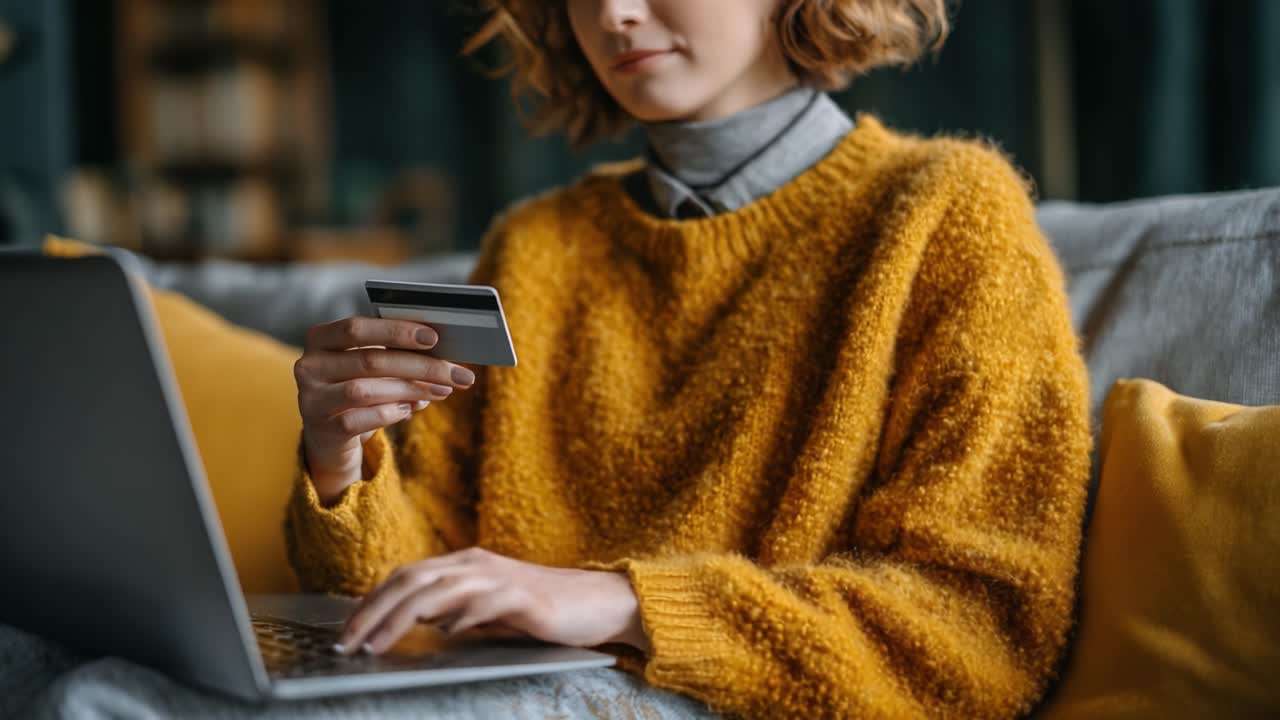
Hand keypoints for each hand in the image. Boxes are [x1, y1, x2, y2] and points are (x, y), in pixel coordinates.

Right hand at [294, 316, 477, 504]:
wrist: (331, 436)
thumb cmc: (359, 388)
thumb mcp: (371, 367)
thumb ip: (395, 354)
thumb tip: (442, 355)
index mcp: (321, 338)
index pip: (356, 328)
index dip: (396, 331)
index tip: (433, 337)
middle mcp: (309, 365)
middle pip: (370, 360)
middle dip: (420, 366)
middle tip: (457, 373)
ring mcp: (311, 398)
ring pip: (366, 390)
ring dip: (411, 390)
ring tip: (441, 391)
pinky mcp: (321, 428)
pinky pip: (361, 419)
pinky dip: (392, 412)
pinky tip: (410, 409)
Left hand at [335, 547, 649, 654]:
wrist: (599, 601)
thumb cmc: (542, 609)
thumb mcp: (487, 607)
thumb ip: (452, 609)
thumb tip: (411, 620)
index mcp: (465, 565)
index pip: (406, 576)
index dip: (371, 601)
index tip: (346, 630)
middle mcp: (477, 565)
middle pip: (412, 579)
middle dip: (373, 611)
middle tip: (348, 641)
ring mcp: (501, 578)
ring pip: (438, 590)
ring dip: (401, 617)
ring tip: (377, 644)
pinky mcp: (524, 598)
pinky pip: (485, 602)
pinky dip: (460, 616)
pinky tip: (444, 633)